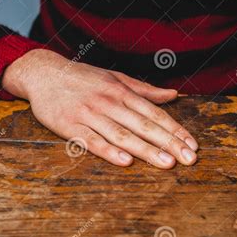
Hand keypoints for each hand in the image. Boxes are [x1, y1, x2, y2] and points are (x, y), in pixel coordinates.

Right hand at [2, 49, 197, 168]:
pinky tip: (125, 161)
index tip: (192, 144)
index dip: (175, 129)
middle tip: (189, 159)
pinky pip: (93, 141)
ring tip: (167, 163)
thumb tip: (173, 95)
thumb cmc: (83, 77)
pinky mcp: (70, 127)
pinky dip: (109, 151)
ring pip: (122, 135)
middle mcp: (109, 102)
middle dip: (169, 143)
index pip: (154, 113)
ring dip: (146, 150)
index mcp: (121, 91)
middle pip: (144, 125)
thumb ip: (145, 89)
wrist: (44, 73)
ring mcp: (89, 115)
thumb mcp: (115, 77)